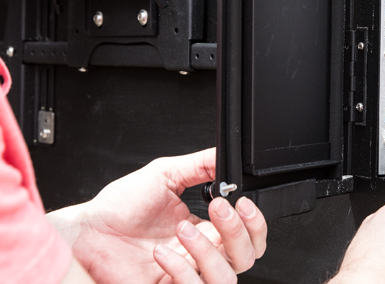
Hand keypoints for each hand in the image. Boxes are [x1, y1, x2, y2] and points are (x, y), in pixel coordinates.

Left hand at [47, 149, 266, 283]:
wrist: (88, 230)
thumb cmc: (120, 207)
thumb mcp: (164, 175)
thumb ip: (199, 165)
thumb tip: (224, 155)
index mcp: (206, 228)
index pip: (248, 235)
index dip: (254, 223)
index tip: (241, 203)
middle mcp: (200, 253)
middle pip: (246, 258)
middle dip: (237, 232)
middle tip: (218, 210)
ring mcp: (186, 274)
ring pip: (226, 279)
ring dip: (208, 252)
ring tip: (183, 229)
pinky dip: (181, 269)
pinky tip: (162, 252)